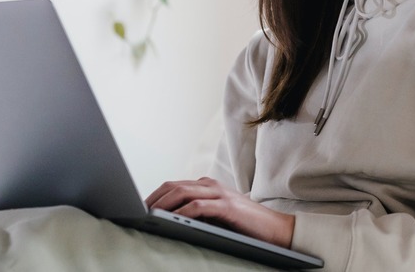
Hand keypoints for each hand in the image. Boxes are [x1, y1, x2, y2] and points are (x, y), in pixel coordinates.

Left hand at [145, 177, 294, 247]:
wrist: (276, 229)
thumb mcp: (216, 216)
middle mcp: (211, 185)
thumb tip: (167, 220)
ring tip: (149, 216)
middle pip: (174, 186)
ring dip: (163, 205)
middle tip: (138, 212)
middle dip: (153, 199)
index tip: (140, 208)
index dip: (155, 195)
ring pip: (183, 193)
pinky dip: (183, 212)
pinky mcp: (227, 207)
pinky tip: (173, 220)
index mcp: (208, 186)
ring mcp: (220, 194)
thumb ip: (197, 212)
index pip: (174, 185)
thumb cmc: (245, 225)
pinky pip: (198, 206)